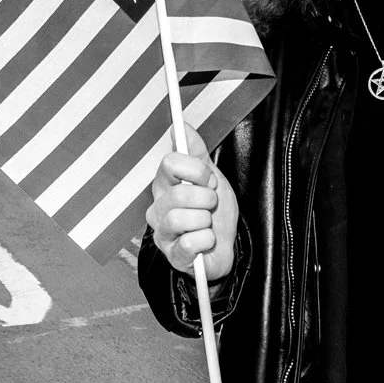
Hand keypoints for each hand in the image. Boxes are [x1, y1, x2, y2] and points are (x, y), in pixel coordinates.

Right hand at [146, 125, 237, 281]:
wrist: (226, 246)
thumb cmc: (214, 212)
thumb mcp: (210, 177)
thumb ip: (196, 151)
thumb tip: (180, 126)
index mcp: (165, 186)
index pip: (170, 164)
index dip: (197, 170)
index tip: (209, 180)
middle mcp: (158, 208)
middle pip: (179, 193)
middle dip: (206, 199)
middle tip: (211, 205)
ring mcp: (163, 233)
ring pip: (181, 219)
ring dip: (205, 221)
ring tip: (207, 224)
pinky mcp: (172, 256)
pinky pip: (190, 244)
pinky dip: (206, 242)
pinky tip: (205, 242)